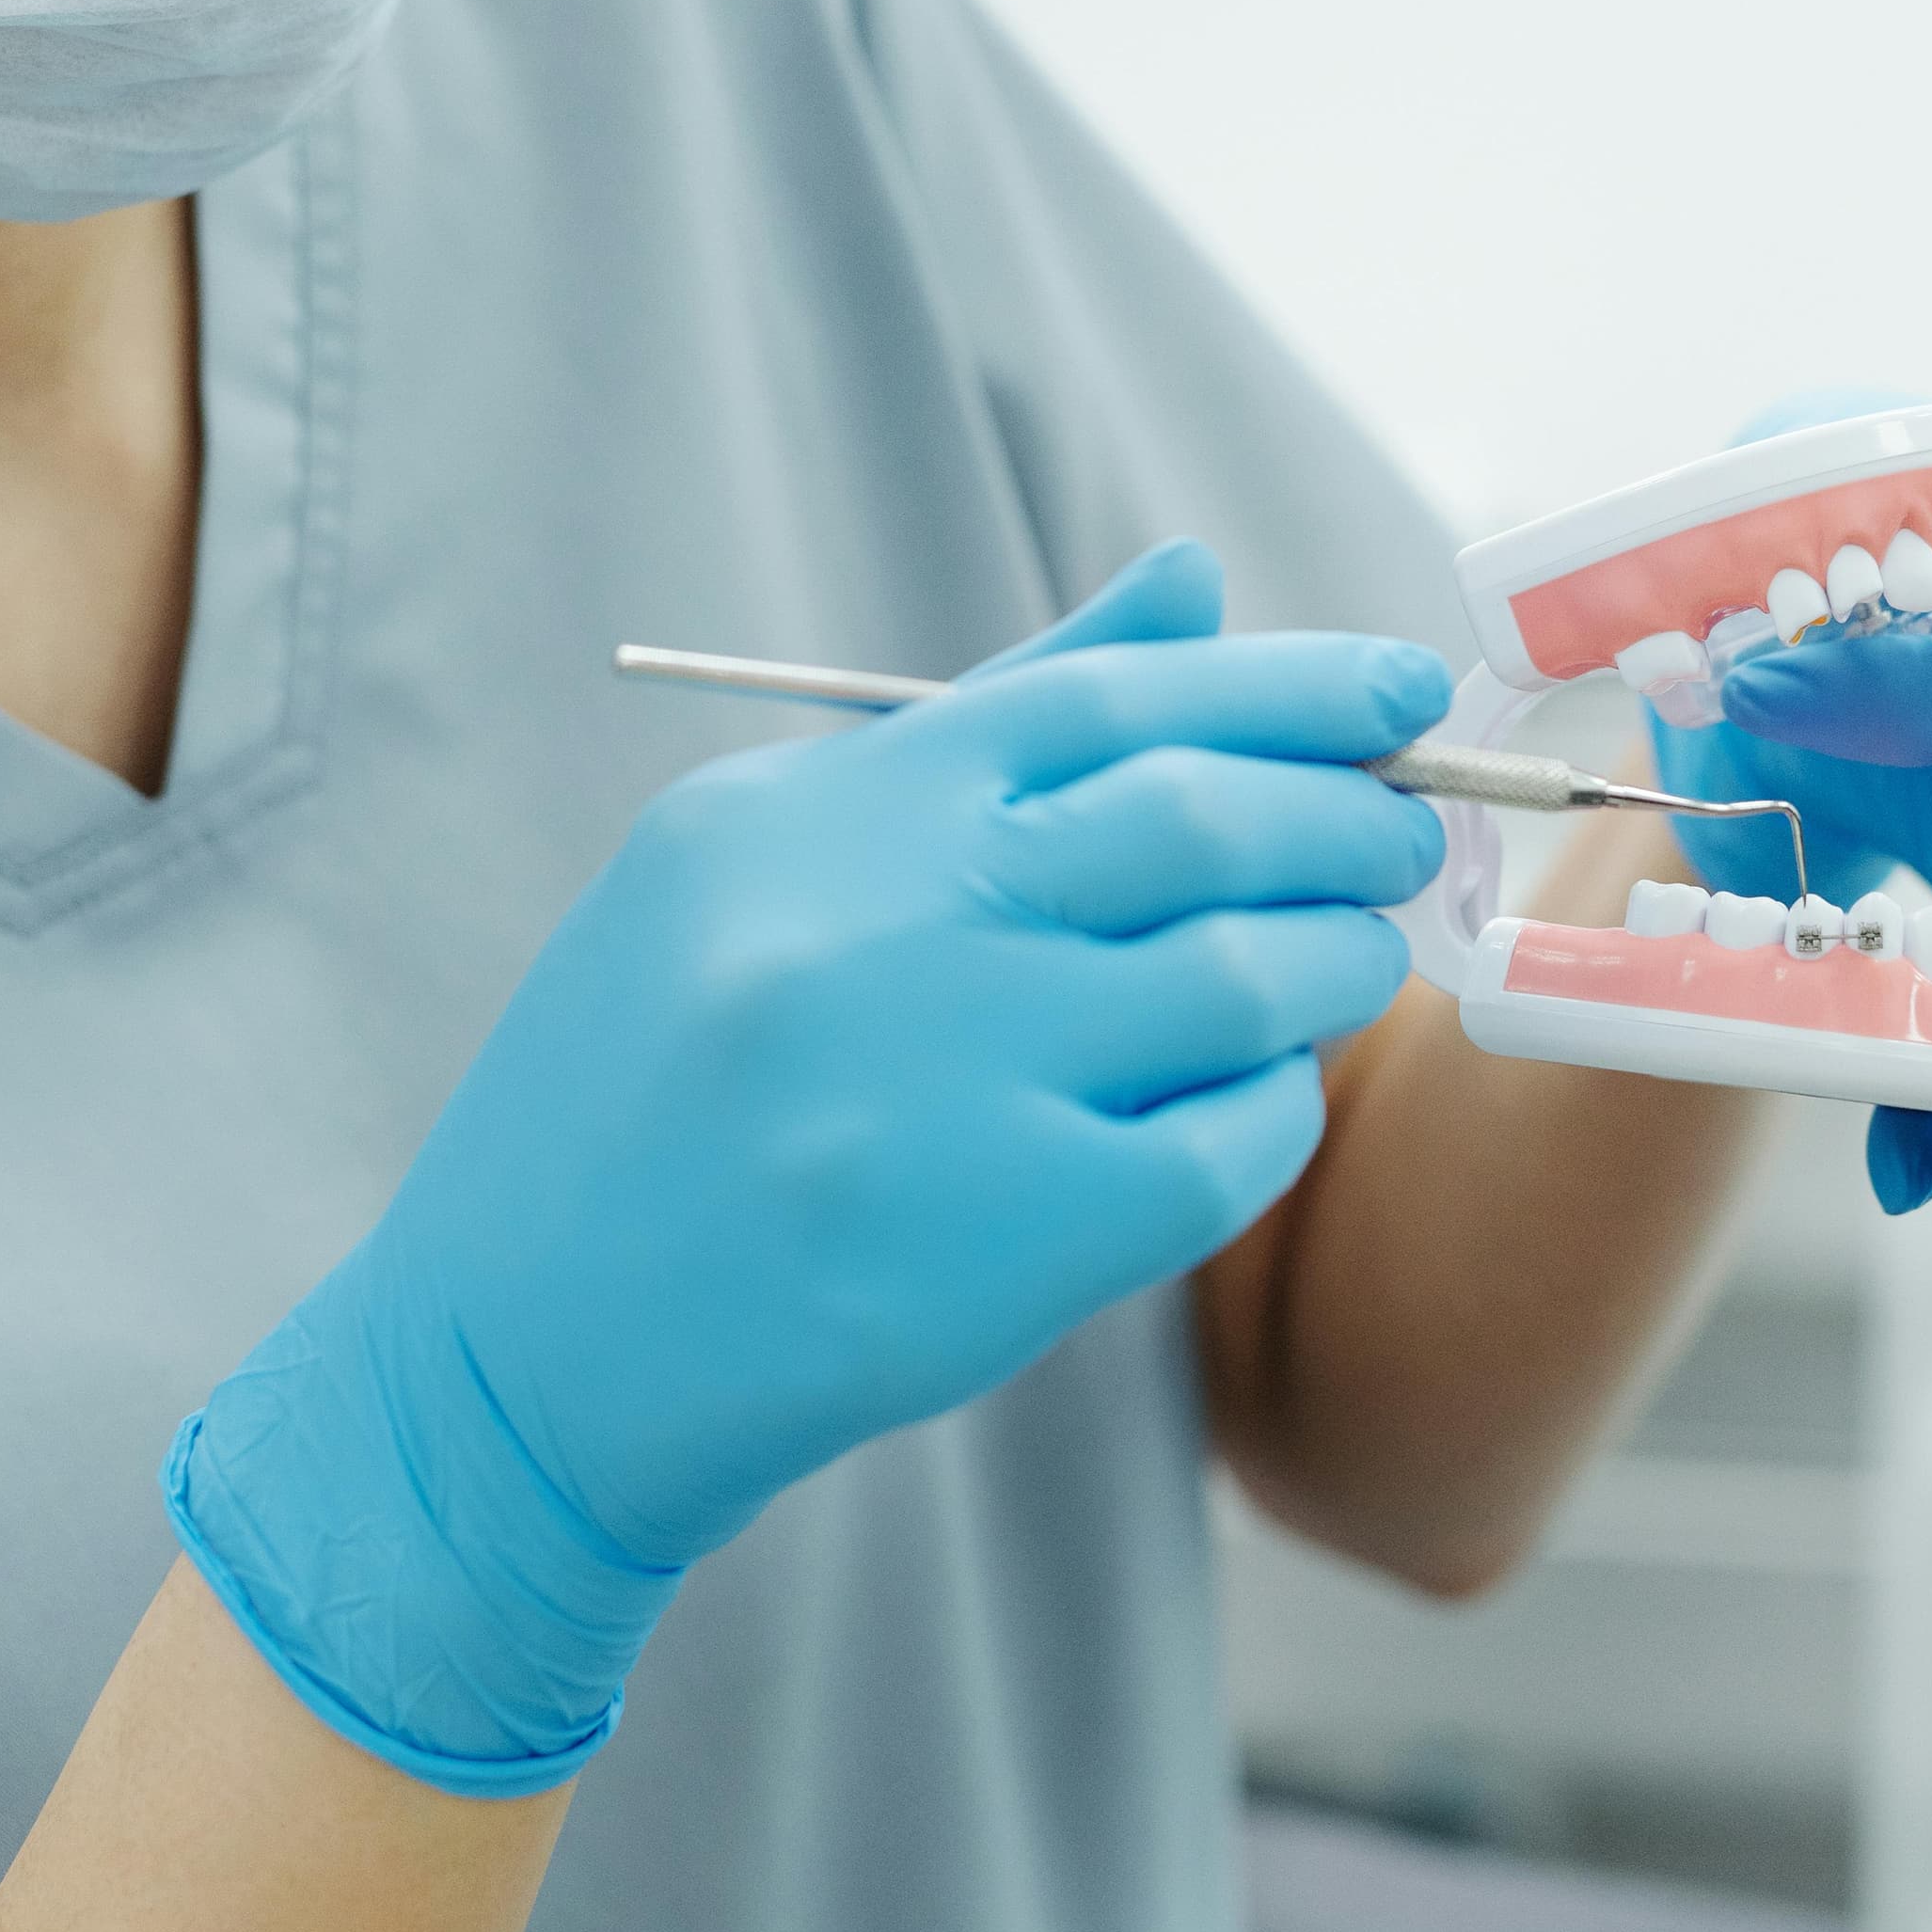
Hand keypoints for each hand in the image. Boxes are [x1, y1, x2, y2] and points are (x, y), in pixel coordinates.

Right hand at [171, 545, 1448, 1787]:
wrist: (525, 1350)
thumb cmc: (649, 1086)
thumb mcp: (760, 856)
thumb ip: (988, 722)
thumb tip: (1191, 581)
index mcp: (829, 811)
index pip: (1113, 697)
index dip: (1288, 684)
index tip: (1401, 691)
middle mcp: (891, 927)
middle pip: (1204, 822)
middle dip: (1348, 816)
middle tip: (1406, 833)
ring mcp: (955, 1085)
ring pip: (1245, 981)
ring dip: (1338, 959)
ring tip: (1352, 958)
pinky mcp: (1011, 1241)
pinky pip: (1227, 1147)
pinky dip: (1274, 1110)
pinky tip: (1254, 1098)